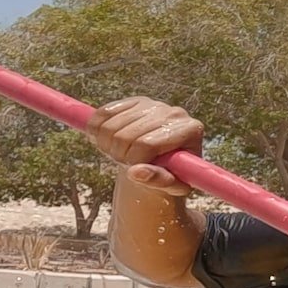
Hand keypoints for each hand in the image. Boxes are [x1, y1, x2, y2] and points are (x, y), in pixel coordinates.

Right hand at [84, 97, 202, 197]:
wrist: (165, 164)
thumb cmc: (174, 177)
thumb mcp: (173, 187)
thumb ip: (159, 181)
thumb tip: (136, 172)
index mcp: (191, 130)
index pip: (146, 144)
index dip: (132, 160)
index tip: (134, 170)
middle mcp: (174, 112)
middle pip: (126, 135)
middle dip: (119, 155)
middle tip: (125, 163)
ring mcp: (154, 104)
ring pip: (110, 125)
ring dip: (107, 146)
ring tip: (120, 154)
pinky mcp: (136, 101)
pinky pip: (103, 113)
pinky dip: (96, 131)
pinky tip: (107, 142)